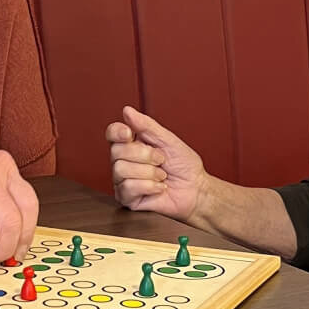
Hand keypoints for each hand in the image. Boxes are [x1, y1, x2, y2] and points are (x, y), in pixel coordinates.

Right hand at [107, 105, 205, 221]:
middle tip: (161, 159)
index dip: (117, 132)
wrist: (195, 190)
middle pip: (116, 151)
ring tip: (161, 175)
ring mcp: (123, 180)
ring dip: (149, 172)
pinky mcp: (126, 197)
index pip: (112, 133)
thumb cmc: (184, 165)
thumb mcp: (168, 140)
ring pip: (120, 169)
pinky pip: (128, 187)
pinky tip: (159, 187)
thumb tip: (127, 111)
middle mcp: (124, 161)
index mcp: (132, 144)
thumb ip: (147, 126)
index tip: (129, 133)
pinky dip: (149, 186)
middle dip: (144, 154)